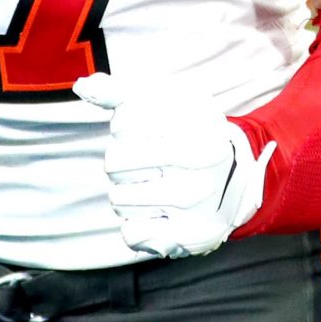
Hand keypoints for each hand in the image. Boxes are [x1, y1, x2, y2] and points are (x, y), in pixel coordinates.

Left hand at [75, 71, 273, 258]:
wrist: (238, 183)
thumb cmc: (190, 136)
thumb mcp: (168, 103)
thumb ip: (123, 93)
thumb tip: (83, 86)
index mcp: (198, 118)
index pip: (124, 122)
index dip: (124, 127)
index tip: (150, 131)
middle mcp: (202, 157)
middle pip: (114, 162)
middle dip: (121, 164)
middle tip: (148, 165)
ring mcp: (197, 198)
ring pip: (119, 199)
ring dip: (127, 195)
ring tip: (154, 188)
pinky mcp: (188, 235)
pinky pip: (131, 233)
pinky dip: (137, 225)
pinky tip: (159, 214)